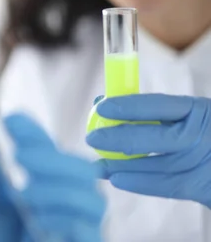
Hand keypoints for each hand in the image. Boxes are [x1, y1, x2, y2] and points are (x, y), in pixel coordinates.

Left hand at [0, 114, 104, 241]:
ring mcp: (77, 224)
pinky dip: (67, 219)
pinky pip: (89, 230)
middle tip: (18, 156)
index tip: (11, 121)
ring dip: (58, 189)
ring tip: (24, 192)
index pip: (48, 147)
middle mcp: (65, 198)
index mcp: (44, 178)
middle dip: (51, 159)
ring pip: (92, 198)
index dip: (35, 132)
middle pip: (81, 169)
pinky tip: (40, 217)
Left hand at [86, 94, 210, 207]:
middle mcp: (202, 134)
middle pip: (155, 137)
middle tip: (91, 138)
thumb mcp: (188, 116)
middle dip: (119, 137)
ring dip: (122, 166)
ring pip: (156, 164)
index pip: (158, 105)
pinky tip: (117, 179)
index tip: (101, 107)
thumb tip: (104, 104)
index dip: (129, 106)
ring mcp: (203, 161)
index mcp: (197, 110)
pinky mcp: (202, 186)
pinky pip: (166, 186)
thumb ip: (153, 113)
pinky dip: (139, 183)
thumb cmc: (203, 135)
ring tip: (98, 165)